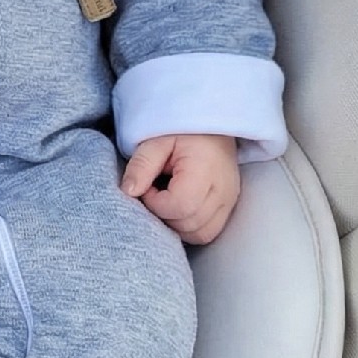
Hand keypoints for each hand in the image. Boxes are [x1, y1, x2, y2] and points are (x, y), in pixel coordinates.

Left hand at [121, 134, 240, 244]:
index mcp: (206, 168)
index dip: (156, 202)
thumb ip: (141, 165)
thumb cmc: (181, 130)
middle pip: (190, 224)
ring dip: (177, 224)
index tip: (148, 187)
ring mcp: (229, 201)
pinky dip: (189, 226)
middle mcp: (223, 189)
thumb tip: (128, 192)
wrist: (210, 124)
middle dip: (164, 215)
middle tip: (154, 192)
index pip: (181, 205)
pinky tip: (178, 207)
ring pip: (200, 234)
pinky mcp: (228, 207)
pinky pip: (208, 231)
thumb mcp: (155, 140)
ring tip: (166, 200)